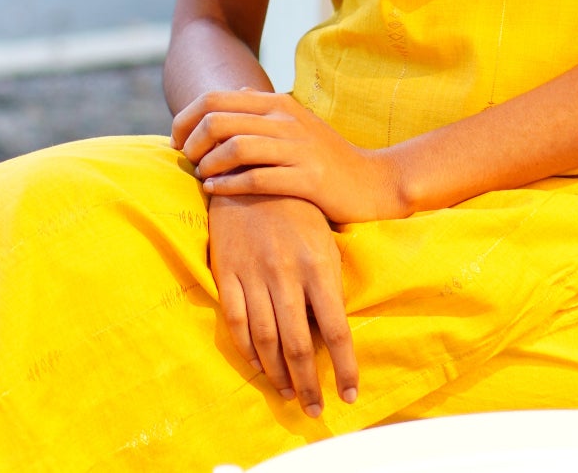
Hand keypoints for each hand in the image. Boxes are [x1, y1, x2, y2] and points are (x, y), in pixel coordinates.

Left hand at [171, 89, 406, 223]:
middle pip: (218, 121)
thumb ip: (266, 110)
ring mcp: (297, 148)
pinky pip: (256, 179)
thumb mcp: (297, 123)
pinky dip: (227, 186)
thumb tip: (239, 93)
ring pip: (234, 148)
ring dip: (208, 165)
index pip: (215, 100)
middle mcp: (285, 120)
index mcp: (277, 104)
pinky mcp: (306, 178)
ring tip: (201, 177)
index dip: (186, 119)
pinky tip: (215, 191)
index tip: (176, 142)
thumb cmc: (326, 156)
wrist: (372, 181)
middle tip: (186, 161)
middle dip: (191, 142)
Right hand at [206, 193, 358, 417]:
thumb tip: (335, 332)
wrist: (253, 170)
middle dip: (309, 383)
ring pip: (267, 341)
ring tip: (289, 394)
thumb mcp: (325, 239)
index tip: (349, 394)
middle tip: (315, 408)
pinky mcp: (228, 273)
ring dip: (279, 375)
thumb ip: (330, 283)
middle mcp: (287, 274)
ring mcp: (255, 274)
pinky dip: (248, 351)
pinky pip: (237, 322)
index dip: (344, 367)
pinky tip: (259, 366)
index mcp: (319, 265)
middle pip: (300, 345)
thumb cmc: (298, 207)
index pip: (337, 330)